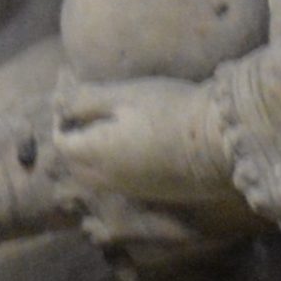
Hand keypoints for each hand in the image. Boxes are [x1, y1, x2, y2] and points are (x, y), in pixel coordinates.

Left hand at [45, 77, 234, 223]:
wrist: (221, 144)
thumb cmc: (172, 112)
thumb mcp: (125, 96)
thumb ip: (86, 99)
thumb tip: (59, 102)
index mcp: (95, 155)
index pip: (61, 140)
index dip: (61, 115)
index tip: (73, 88)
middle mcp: (107, 179)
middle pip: (75, 161)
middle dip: (73, 134)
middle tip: (84, 104)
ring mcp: (131, 189)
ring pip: (96, 173)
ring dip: (93, 149)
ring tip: (108, 120)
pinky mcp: (152, 192)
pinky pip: (119, 179)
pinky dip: (114, 160)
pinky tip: (134, 139)